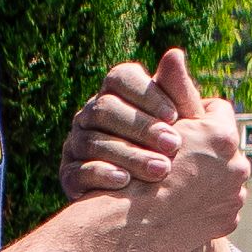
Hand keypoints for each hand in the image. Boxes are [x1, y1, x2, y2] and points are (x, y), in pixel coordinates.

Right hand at [64, 55, 186, 196]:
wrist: (157, 197)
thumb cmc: (172, 151)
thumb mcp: (182, 124)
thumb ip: (178, 92)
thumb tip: (174, 53)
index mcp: (116, 94)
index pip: (120, 78)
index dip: (147, 94)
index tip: (175, 116)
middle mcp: (91, 114)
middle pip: (105, 109)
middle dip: (142, 127)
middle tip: (174, 145)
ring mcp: (77, 143)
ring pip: (92, 141)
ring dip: (129, 154)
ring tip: (160, 169)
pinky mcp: (69, 174)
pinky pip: (77, 171)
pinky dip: (101, 174)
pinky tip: (125, 182)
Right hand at [110, 51, 247, 251]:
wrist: (132, 226)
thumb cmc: (136, 166)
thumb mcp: (154, 121)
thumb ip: (172, 89)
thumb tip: (175, 54)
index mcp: (222, 136)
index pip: (216, 110)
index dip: (194, 115)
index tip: (177, 122)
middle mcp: (238, 165)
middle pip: (222, 147)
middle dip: (203, 148)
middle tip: (178, 153)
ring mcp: (236, 196)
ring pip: (223, 176)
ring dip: (206, 178)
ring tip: (181, 181)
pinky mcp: (228, 221)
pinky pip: (220, 206)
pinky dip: (204, 204)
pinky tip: (182, 204)